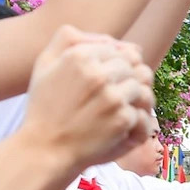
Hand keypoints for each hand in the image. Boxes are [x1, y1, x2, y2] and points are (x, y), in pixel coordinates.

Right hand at [24, 28, 156, 167]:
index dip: (120, 66)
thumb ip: (70, 40)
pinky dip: (138, 125)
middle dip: (132, 81)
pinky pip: (144, 115)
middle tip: (119, 99)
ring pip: (145, 89)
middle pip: (137, 67)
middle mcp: (98, 74)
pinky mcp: (123, 120)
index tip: (110, 82)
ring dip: (139, 102)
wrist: (44, 149)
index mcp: (80, 56)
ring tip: (125, 112)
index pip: (121, 50)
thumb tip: (113, 40)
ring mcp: (113, 97)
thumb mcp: (45, 64)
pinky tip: (123, 131)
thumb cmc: (45, 107)